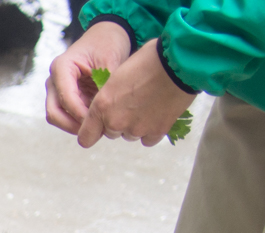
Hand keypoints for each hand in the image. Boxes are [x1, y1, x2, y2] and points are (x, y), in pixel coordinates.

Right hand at [46, 21, 131, 133]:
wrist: (107, 35)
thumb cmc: (108, 43)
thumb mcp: (110, 62)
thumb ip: (104, 87)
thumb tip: (104, 114)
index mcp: (61, 67)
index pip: (65, 98)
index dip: (80, 114)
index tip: (98, 122)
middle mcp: (54, 80)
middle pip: (54, 113)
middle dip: (72, 125)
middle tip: (94, 131)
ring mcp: (56, 89)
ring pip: (58, 116)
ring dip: (75, 125)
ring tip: (97, 127)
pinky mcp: (63, 95)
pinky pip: (67, 114)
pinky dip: (79, 121)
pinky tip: (97, 121)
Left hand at [77, 40, 197, 146]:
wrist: (179, 62)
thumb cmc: (148, 61)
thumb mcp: (117, 76)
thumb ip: (108, 98)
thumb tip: (108, 108)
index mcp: (101, 106)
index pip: (85, 138)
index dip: (91, 133)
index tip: (97, 128)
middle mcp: (116, 122)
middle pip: (111, 133)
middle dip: (118, 122)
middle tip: (132, 103)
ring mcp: (137, 129)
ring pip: (130, 135)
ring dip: (135, 125)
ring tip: (149, 104)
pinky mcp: (157, 131)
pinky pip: (148, 139)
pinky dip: (152, 130)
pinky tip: (158, 113)